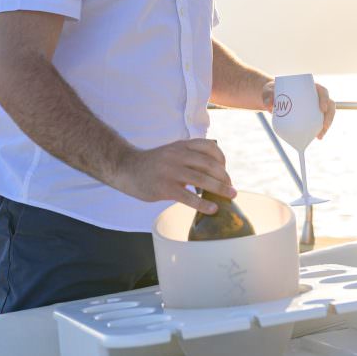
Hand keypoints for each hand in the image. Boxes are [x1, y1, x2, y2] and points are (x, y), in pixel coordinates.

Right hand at [114, 138, 233, 213]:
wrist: (126, 168)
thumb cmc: (153, 163)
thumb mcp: (172, 151)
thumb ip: (189, 156)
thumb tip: (213, 170)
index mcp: (182, 145)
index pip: (209, 147)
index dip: (222, 159)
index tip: (225, 170)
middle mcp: (178, 156)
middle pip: (210, 164)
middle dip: (224, 177)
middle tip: (231, 188)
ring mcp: (171, 171)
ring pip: (202, 179)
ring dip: (220, 189)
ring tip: (230, 196)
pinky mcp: (165, 188)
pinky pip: (188, 197)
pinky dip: (203, 204)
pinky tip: (212, 209)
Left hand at [263, 80, 335, 139]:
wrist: (273, 97)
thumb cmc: (274, 90)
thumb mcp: (270, 91)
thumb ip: (268, 96)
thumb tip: (270, 106)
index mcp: (310, 87)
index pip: (323, 91)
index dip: (325, 99)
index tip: (322, 108)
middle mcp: (315, 96)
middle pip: (329, 105)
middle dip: (329, 117)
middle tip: (324, 126)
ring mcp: (314, 106)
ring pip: (326, 115)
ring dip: (326, 126)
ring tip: (319, 136)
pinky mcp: (311, 115)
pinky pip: (319, 122)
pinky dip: (320, 130)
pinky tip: (318, 137)